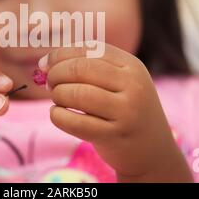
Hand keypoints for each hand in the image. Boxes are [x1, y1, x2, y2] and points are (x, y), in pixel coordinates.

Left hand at [42, 43, 192, 181]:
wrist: (153, 150)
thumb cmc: (125, 110)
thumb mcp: (119, 82)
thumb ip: (89, 68)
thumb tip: (45, 63)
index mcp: (132, 66)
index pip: (89, 49)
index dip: (61, 54)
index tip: (45, 64)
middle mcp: (133, 85)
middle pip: (80, 68)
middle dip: (56, 74)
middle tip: (49, 83)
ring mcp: (126, 111)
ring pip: (77, 94)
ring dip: (58, 95)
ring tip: (57, 100)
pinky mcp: (115, 136)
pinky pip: (76, 122)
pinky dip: (58, 116)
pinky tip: (57, 114)